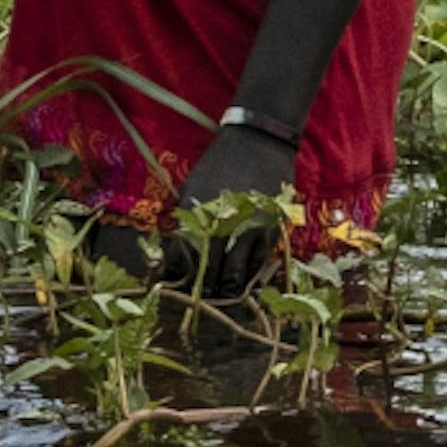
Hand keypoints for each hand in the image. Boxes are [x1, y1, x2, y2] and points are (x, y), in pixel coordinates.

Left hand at [88, 125, 295, 296]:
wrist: (259, 142)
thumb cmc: (218, 165)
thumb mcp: (192, 192)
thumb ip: (186, 225)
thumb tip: (178, 259)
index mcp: (201, 220)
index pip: (185, 264)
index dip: (178, 282)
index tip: (174, 293)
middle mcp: (226, 230)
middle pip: (212, 276)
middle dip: (203, 294)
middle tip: (196, 305)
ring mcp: (252, 231)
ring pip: (238, 276)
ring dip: (226, 291)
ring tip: (219, 300)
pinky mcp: (272, 230)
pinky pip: (259, 264)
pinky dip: (249, 277)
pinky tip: (242, 283)